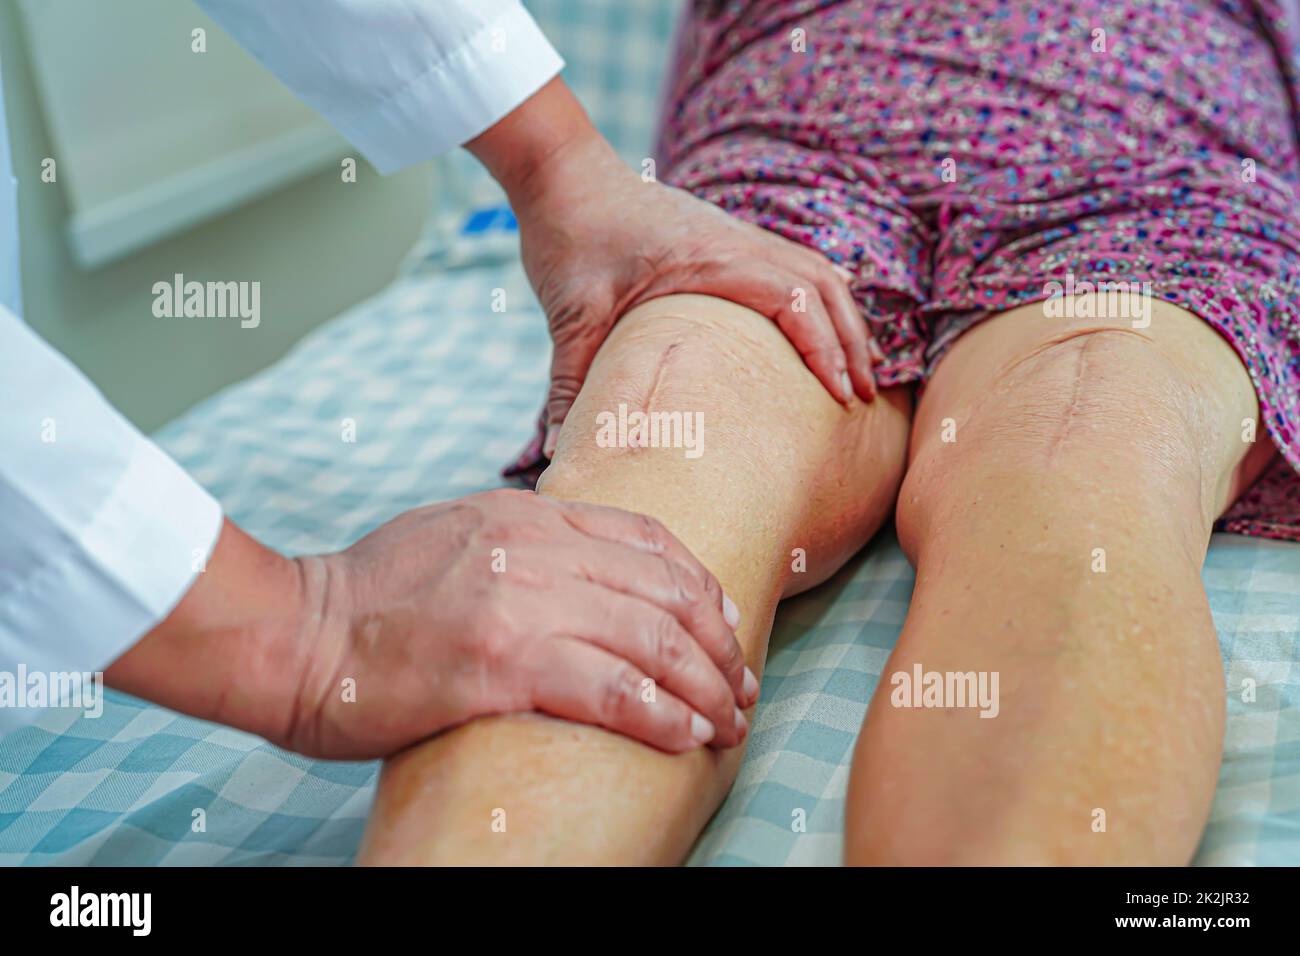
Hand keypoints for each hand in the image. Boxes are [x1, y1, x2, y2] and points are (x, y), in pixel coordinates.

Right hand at [110, 492, 754, 759]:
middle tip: (741, 686)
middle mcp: (534, 549)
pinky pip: (611, 689)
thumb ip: (522, 541)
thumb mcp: (454, 533)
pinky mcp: (500, 663)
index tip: (724, 625)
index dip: (702, 586)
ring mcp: (519, 603)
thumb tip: (582, 571)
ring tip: (728, 720)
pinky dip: (661, 715)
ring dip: (704, 686)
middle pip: (665, 593)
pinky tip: (685, 735)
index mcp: (527, 515)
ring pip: (651, 641)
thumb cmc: (366, 596)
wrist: (291, 632)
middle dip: (718, 645)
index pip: (648, 540)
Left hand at [469, 79, 882, 456]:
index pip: (795, 300)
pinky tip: (824, 325)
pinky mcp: (725, 235)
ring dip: (842, 318)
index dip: (826, 349)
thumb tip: (561, 456)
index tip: (843, 396)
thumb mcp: (568, 315)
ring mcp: (735, 233)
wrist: (562, 173)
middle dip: (851, 342)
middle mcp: (736, 240)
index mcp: (711, 257)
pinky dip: (819, 296)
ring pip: (815, 271)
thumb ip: (570, 385)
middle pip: (823, 286)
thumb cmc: (567, 236)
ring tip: (858, 370)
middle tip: (865, 397)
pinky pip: (792, 262)